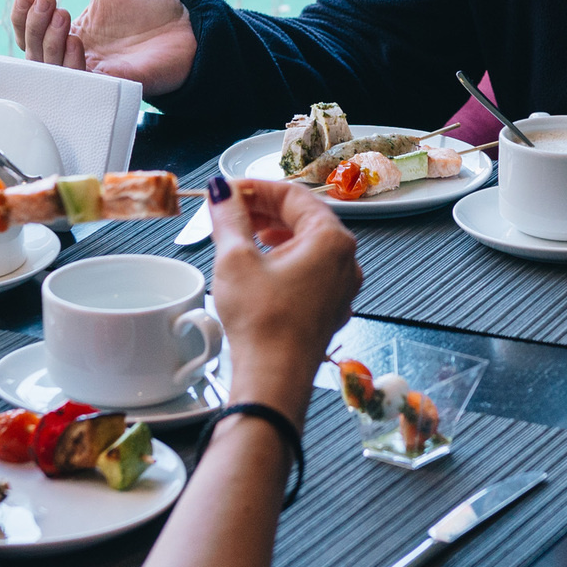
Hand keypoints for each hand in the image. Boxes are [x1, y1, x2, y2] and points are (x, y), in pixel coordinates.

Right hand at [9, 0, 198, 96]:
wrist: (186, 21)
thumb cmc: (146, 3)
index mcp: (67, 35)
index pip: (28, 36)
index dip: (21, 18)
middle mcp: (76, 59)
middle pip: (34, 57)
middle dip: (34, 27)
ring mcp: (94, 75)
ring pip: (54, 76)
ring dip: (50, 45)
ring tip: (64, 16)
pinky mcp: (116, 86)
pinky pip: (84, 88)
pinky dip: (74, 67)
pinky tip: (77, 42)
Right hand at [207, 180, 360, 413]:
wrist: (274, 379)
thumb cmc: (263, 324)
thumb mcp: (236, 259)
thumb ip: (229, 217)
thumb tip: (222, 193)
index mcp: (331, 239)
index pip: (292, 195)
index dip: (255, 188)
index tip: (228, 190)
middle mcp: (345, 260)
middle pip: (303, 217)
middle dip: (264, 209)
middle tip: (229, 208)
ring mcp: (340, 285)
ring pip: (307, 243)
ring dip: (273, 233)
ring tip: (241, 233)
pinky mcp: (329, 306)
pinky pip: (309, 269)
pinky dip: (284, 258)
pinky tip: (260, 264)